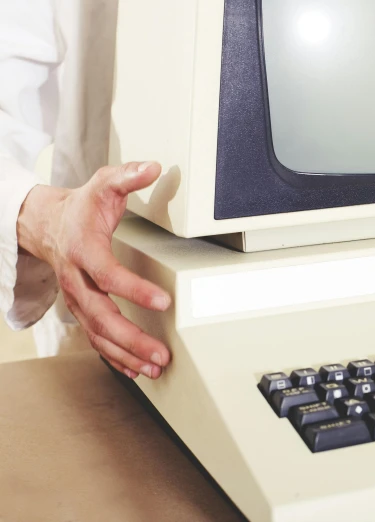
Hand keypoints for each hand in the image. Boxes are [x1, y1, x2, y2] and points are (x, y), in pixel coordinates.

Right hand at [17, 162, 170, 378]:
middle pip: (102, 317)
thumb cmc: (79, 208)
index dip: (134, 290)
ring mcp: (77, 298)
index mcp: (84, 250)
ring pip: (98, 334)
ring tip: (154, 366)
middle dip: (132, 339)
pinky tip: (135, 368)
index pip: (108, 276)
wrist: (44, 224)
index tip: (163, 302)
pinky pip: (96, 338)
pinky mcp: (81, 309)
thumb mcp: (101, 185)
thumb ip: (126, 176)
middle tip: (160, 353)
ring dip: (126, 354)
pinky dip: (114, 356)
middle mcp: (76, 280)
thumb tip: (153, 167)